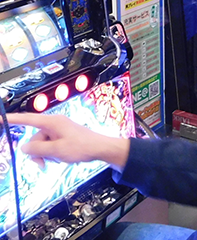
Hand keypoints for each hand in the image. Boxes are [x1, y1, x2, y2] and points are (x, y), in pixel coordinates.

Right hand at [6, 113, 129, 171]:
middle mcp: (54, 124)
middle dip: (37, 153)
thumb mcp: (56, 151)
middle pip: (34, 138)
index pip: (27, 119)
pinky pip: (49, 146)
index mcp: (52, 122)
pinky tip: (61, 158)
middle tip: (44, 163)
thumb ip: (37, 149)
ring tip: (58, 160)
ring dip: (46, 155)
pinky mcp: (62, 137)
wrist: (101, 148)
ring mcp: (58, 130)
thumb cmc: (82, 147)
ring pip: (41, 145)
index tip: (0, 119)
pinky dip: (52, 154)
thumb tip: (24, 147)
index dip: (12, 120)